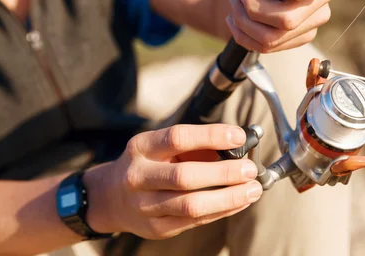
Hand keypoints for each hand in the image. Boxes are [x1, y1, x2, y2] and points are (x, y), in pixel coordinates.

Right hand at [89, 124, 261, 239]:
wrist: (112, 197)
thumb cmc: (146, 164)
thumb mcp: (158, 146)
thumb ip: (192, 145)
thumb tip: (236, 144)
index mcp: (141, 148)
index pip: (177, 138)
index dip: (210, 136)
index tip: (238, 135)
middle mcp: (138, 176)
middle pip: (184, 176)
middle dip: (223, 173)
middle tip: (250, 168)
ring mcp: (145, 206)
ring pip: (191, 205)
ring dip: (228, 197)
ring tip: (252, 189)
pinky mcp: (156, 228)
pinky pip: (195, 221)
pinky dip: (222, 211)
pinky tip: (239, 201)